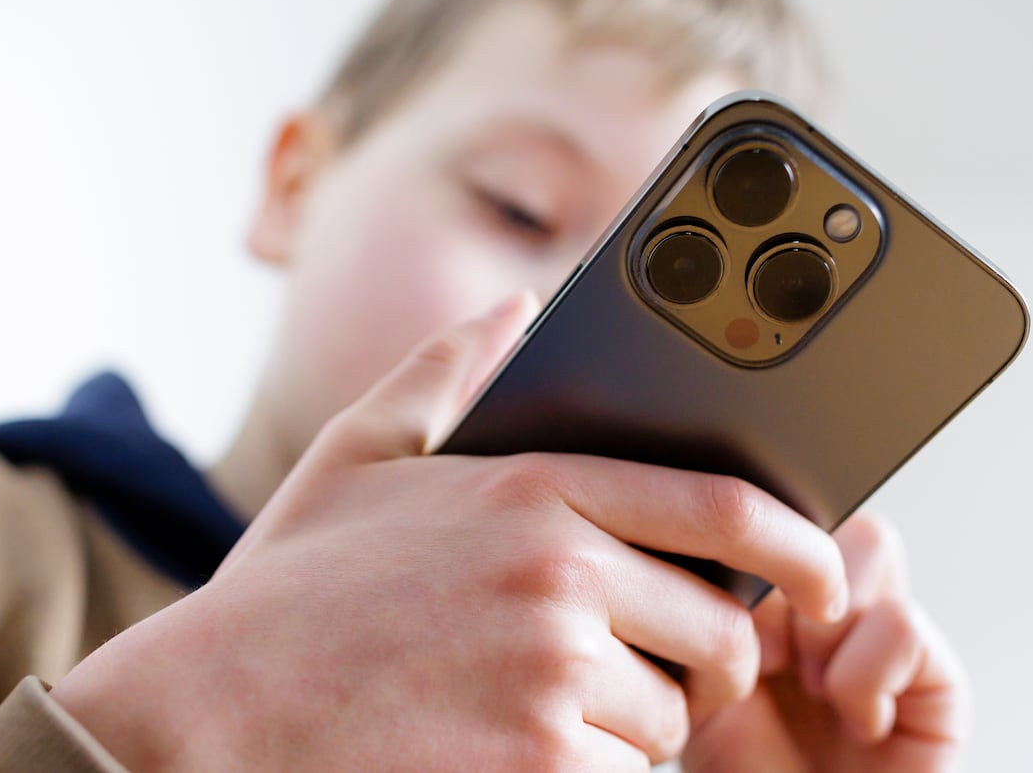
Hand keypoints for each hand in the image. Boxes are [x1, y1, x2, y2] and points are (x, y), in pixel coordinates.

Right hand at [51, 293, 849, 770]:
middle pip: (717, 635)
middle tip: (656, 674)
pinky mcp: (537, 767)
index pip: (725, 513)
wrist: (202, 720)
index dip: (805, 550)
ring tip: (539, 714)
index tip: (830, 580)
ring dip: (633, 731)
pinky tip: (505, 756)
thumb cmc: (286, 597)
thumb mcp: (360, 458)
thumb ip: (446, 371)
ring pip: (667, 722)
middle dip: (706, 666)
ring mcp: (550, 677)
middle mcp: (558, 575)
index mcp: (535, 492)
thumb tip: (516, 306)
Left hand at [681, 514, 970, 771]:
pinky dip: (866, 674)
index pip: (782, 519)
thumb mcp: (701, 690)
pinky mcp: (942, 688)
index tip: (717, 608)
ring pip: (872, 545)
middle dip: (794, 575)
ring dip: (827, 622)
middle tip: (767, 650)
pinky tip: (852, 717)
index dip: (749, 551)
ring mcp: (892, 646)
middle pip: (829, 514)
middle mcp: (841, 616)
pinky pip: (906, 625)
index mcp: (782, 606)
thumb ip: (714, 618)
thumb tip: (714, 548)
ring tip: (811, 687)